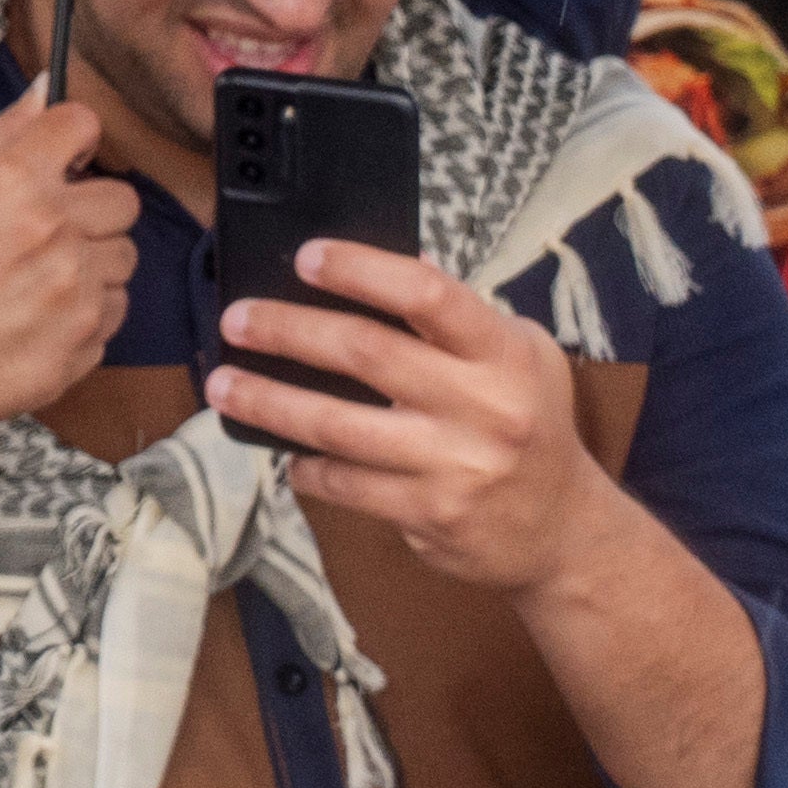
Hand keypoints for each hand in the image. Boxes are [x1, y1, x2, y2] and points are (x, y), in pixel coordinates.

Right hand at [0, 88, 138, 457]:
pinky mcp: (91, 332)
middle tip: (47, 233)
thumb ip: (4, 134)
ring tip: (39, 281)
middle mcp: (51, 226)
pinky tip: (43, 315)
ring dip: (92, 264)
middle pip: (122, 196)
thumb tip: (45, 89)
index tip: (63, 160)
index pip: (82, 123)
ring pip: (124, 254)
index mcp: (10, 179)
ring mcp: (76, 283)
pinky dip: (88, 310)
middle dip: (91, 212)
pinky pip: (117, 305)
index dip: (73, 142)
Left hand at [211, 242, 614, 595]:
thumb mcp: (519, 356)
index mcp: (504, 352)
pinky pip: (346, 484)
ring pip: (337, 426)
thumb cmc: (529, 425)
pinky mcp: (430, 514)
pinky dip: (305, 467)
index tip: (306, 256)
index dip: (361, 268)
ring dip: (269, 402)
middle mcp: (484, 406)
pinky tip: (286, 453)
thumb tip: (387, 260)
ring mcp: (455, 465)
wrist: (564, 531)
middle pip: (365, 354)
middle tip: (236, 319)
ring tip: (223, 385)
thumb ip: (457, 315)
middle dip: (287, 330)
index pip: (426, 293)